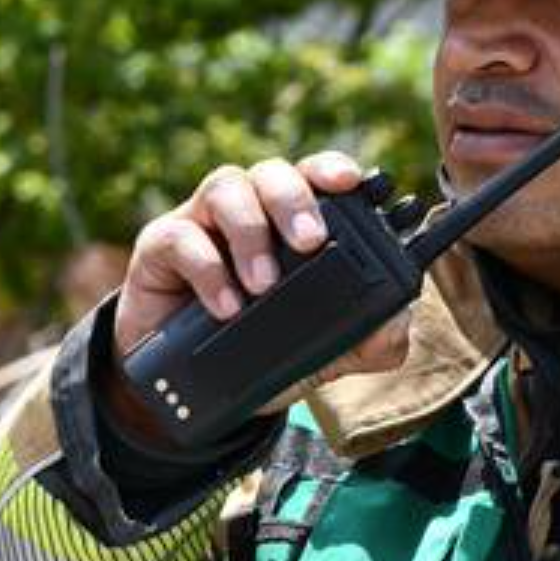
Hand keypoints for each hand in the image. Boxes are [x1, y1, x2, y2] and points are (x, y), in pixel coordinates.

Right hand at [107, 152, 410, 436]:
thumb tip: (398, 321)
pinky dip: (207, 269)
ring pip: (227, 187)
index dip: (332, 168)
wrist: (191, 392)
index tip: (353, 182)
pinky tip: (226, 305)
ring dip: (251, 231)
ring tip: (263, 284)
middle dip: (294, 199)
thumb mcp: (326, 351)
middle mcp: (250, 208)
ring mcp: (204, 221)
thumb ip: (371, 337)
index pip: (315, 175)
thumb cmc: (264, 350)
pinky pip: (181, 235)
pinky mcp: (161, 246)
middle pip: (272, 172)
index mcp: (292, 220)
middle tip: (311, 241)